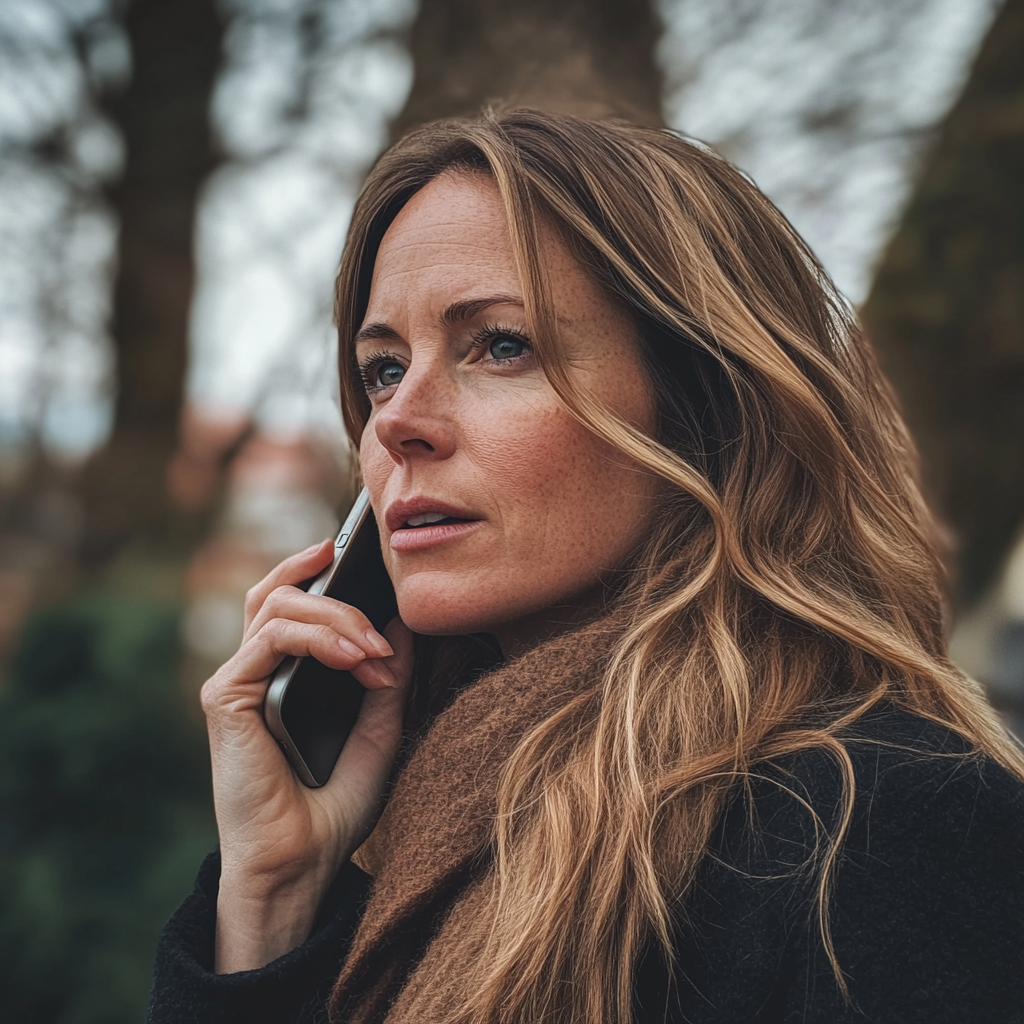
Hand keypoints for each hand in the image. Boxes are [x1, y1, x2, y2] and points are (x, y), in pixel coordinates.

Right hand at [200, 539, 411, 972]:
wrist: (303, 865)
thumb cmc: (335, 805)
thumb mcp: (380, 729)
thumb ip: (387, 675)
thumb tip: (403, 621)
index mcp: (282, 675)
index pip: (289, 599)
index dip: (317, 568)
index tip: (359, 553)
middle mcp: (254, 671)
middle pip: (279, 592)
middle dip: (339, 595)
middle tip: (383, 631)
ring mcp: (236, 681)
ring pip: (275, 605)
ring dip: (335, 615)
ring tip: (375, 650)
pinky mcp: (226, 698)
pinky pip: (269, 639)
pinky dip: (317, 636)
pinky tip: (354, 658)